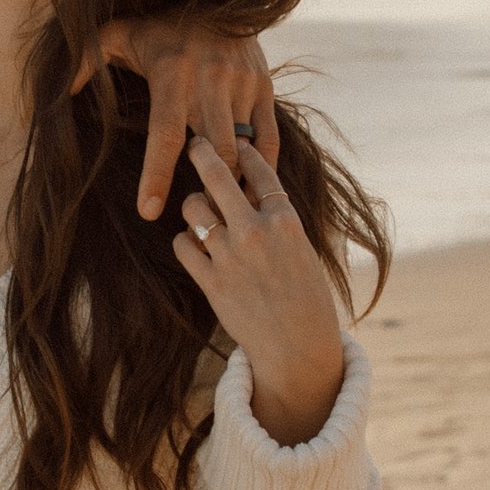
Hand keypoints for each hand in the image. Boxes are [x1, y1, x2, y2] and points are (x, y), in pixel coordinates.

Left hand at [88, 13, 278, 219]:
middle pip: (213, 151)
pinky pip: (269, 138)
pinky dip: (262, 169)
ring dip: (233, 184)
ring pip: (242, 149)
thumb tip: (61, 90)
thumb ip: (85, 58)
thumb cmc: (159, 25)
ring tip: (219, 212)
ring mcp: (242, 84)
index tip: (149, 212)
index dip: (157, 175)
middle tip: (193, 219)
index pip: (166, 134)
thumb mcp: (116, 33)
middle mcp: (210, 80)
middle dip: (206, 188)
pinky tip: (249, 189)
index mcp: (172, 74)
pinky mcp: (264, 87)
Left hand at [175, 136, 343, 445]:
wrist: (297, 348)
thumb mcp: (301, 251)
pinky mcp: (210, 281)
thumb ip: (276, 222)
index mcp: (286, 221)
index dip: (246, 153)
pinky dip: (185, 242)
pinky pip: (182, 245)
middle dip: (203, 153)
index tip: (237, 142)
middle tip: (195, 143)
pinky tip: (194, 245)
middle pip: (218, 177)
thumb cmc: (306, 298)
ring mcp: (230, 256)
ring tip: (198, 211)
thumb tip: (251, 192)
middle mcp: (256, 232)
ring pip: (193, 208)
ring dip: (192, 206)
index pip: (260, 171)